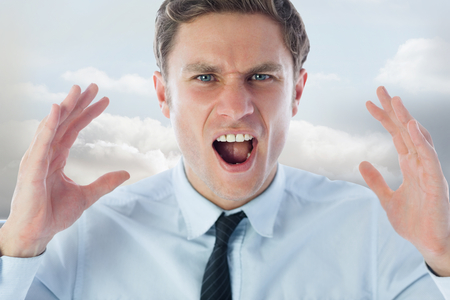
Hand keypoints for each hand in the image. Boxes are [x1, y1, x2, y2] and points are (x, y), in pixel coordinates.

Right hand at [0, 84, 129, 257]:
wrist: (36, 234)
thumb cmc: (52, 215)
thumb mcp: (86, 196)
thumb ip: (104, 183)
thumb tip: (124, 173)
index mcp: (56, 157)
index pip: (74, 129)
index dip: (88, 114)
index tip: (104, 101)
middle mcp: (46, 154)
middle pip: (64, 122)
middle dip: (79, 103)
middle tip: (94, 86)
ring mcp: (37, 159)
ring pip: (53, 126)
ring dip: (66, 107)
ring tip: (78, 90)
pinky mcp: (32, 168)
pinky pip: (41, 143)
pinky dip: (49, 125)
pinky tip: (58, 110)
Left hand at [359, 86, 449, 275]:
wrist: (430, 245)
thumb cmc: (414, 222)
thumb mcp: (387, 200)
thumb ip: (376, 181)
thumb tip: (362, 163)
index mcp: (410, 166)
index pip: (396, 136)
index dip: (385, 119)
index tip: (369, 104)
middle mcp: (420, 164)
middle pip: (406, 131)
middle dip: (394, 110)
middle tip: (381, 90)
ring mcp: (429, 172)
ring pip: (418, 139)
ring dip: (407, 119)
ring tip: (396, 101)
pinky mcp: (435, 183)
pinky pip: (428, 158)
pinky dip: (420, 141)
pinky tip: (410, 127)